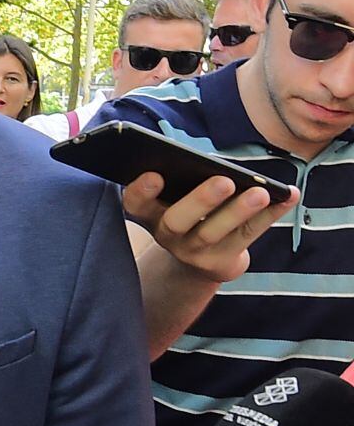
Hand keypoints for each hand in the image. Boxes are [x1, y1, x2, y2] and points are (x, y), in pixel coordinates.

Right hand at [124, 172, 297, 283]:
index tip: (155, 174)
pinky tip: (289, 195)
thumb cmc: (189, 212)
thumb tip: (212, 162)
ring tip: (261, 193)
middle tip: (224, 181)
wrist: (200, 262)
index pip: (136, 204)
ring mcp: (194, 252)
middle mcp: (168, 235)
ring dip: (238, 211)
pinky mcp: (222, 263)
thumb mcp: (177, 198)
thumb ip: (183, 179)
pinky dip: (271, 215)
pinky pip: (248, 236)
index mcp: (151, 213)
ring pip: (214, 232)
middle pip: (178, 221)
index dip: (141, 191)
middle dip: (201, 200)